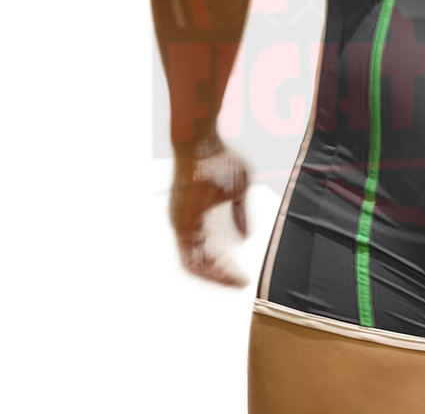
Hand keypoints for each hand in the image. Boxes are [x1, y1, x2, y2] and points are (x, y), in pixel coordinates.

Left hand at [169, 139, 249, 286]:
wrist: (200, 143)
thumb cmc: (219, 159)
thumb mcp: (237, 188)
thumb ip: (239, 214)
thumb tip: (244, 238)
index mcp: (194, 215)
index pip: (205, 249)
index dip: (222, 263)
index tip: (241, 272)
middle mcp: (183, 223)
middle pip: (198, 262)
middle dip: (220, 276)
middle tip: (240, 282)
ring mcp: (179, 224)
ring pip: (192, 264)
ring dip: (214, 276)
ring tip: (235, 280)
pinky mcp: (180, 224)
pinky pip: (190, 258)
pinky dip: (207, 268)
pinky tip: (224, 271)